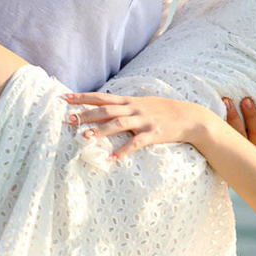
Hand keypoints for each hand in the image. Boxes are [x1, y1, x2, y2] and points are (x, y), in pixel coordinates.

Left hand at [64, 91, 206, 158]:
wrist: (190, 117)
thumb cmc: (164, 111)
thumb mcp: (143, 103)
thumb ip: (125, 105)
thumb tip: (105, 107)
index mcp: (129, 101)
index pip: (101, 97)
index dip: (82, 97)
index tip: (65, 98)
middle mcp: (134, 108)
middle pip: (105, 109)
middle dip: (86, 114)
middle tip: (69, 120)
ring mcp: (143, 121)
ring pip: (117, 124)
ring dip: (99, 130)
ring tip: (84, 137)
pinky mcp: (153, 133)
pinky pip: (135, 143)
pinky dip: (122, 150)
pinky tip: (111, 158)